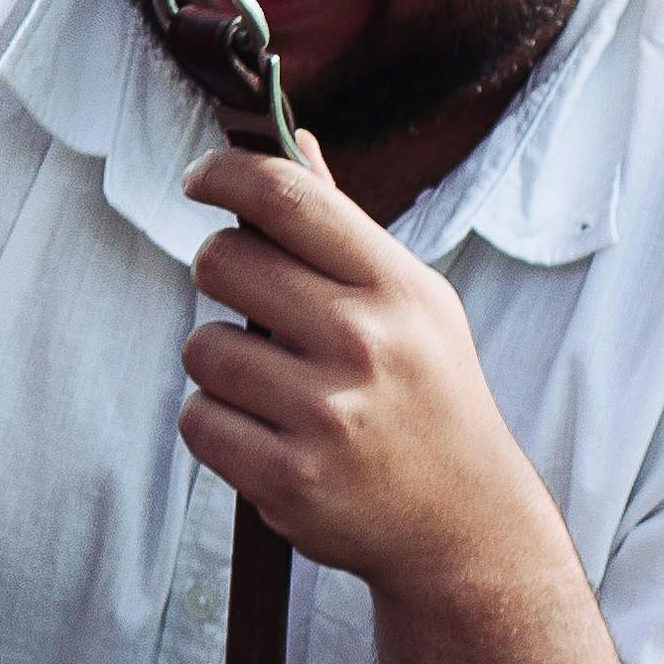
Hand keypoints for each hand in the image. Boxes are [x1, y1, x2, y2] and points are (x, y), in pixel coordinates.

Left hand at [174, 144, 553, 595]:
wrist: (465, 523)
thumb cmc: (427, 396)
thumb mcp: (413, 303)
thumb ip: (344, 228)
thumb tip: (296, 141)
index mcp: (396, 288)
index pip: (286, 197)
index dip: (224, 173)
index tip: (201, 179)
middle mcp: (362, 343)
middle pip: (222, 261)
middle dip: (219, 272)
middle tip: (250, 301)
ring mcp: (324, 415)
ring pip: (202, 348)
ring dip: (222, 362)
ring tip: (276, 387)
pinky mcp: (287, 479)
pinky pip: (198, 420)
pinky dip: (217, 425)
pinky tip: (266, 434)